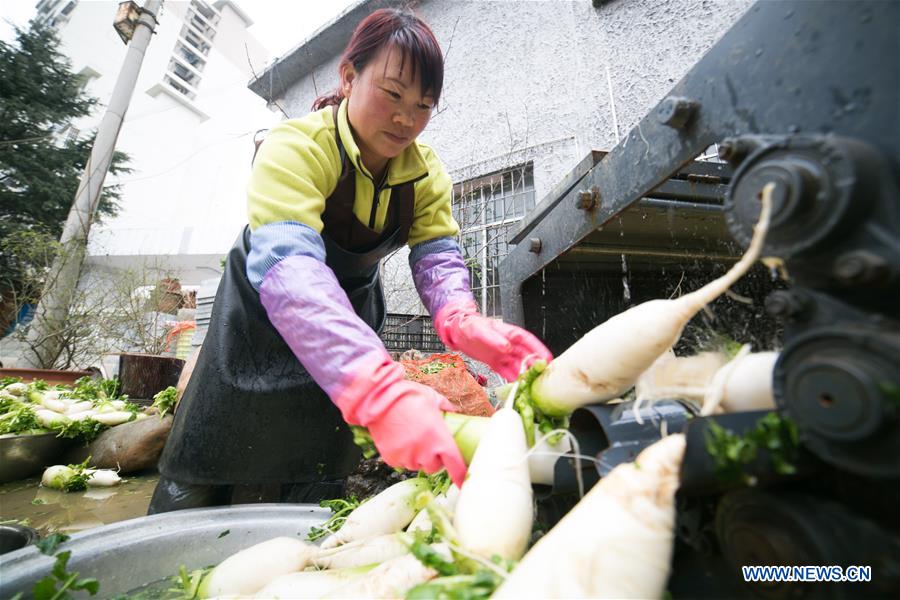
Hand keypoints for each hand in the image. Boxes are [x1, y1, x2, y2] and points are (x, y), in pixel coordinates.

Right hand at [366, 380, 467, 486]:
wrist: (379, 397)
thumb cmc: (408, 396)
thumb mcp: (432, 398)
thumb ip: (445, 407)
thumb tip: (452, 411)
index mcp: (440, 439)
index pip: (455, 465)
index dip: (460, 475)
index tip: (463, 481)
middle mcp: (424, 452)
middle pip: (434, 467)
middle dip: (433, 459)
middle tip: (428, 444)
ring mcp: (406, 457)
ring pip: (416, 466)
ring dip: (416, 457)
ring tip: (410, 437)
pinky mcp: (391, 458)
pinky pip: (400, 462)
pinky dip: (401, 455)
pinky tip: (398, 439)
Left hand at [435, 299, 552, 380]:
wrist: (456, 331)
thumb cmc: (468, 326)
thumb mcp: (479, 330)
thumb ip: (493, 338)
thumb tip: (507, 346)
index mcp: (508, 333)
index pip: (528, 341)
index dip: (539, 349)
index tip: (547, 359)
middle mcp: (509, 344)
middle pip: (526, 355)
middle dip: (535, 366)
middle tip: (542, 377)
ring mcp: (503, 354)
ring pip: (518, 366)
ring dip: (524, 375)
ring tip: (531, 385)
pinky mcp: (496, 363)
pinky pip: (506, 372)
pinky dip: (512, 379)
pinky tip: (516, 387)